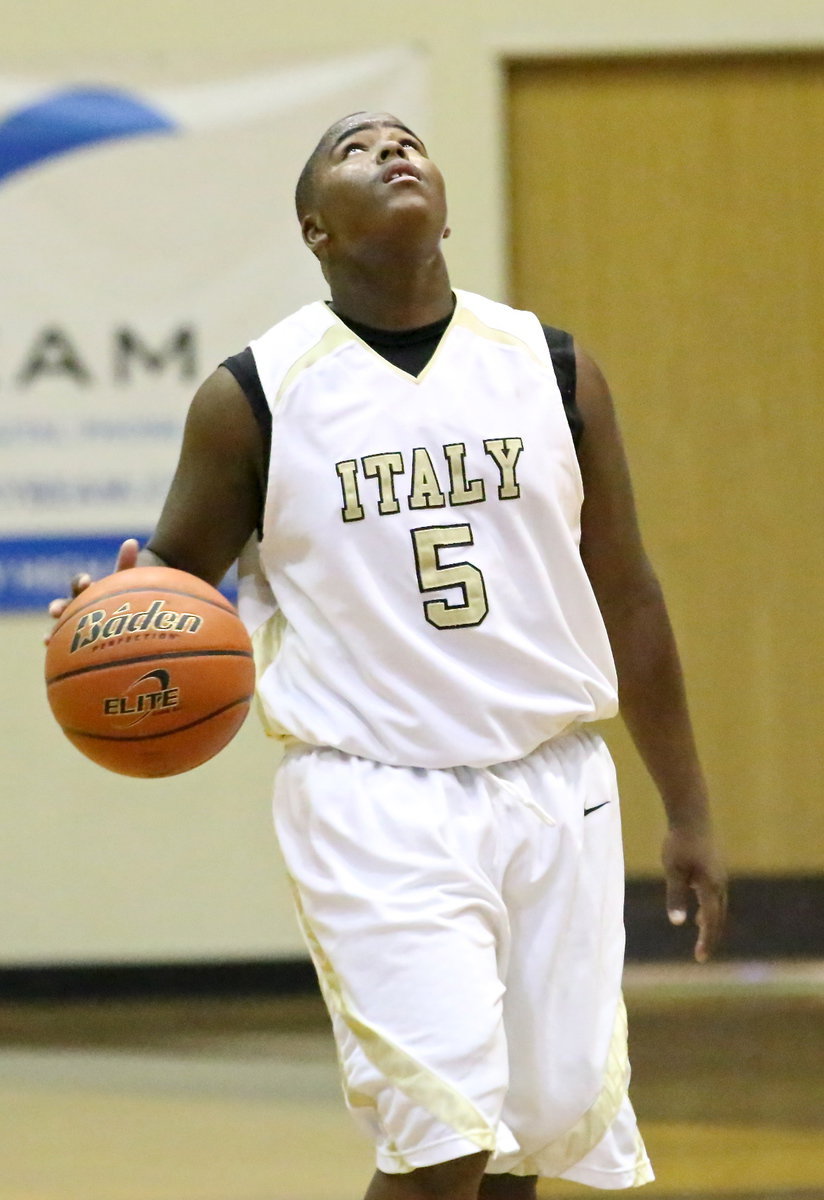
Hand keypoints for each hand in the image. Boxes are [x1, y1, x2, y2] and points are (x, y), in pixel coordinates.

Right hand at [44, 538, 139, 643]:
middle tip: (54, 610)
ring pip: (61, 628)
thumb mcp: (127, 580)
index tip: (87, 582)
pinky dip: (61, 651)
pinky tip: (58, 660)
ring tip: (46, 639)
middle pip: (65, 605)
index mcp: (88, 590)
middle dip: (58, 607)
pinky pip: (68, 648)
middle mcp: (78, 605)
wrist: (133, 608)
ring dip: (52, 632)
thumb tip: (130, 541)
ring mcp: (76, 623)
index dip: (81, 582)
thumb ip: (126, 563)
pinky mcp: (78, 641)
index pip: (79, 584)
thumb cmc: (128, 592)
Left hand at [661, 823, 726, 962]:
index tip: (700, 958)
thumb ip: (676, 896)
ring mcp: (720, 876)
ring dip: (712, 922)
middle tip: (701, 954)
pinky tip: (699, 912)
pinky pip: (716, 896)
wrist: (692, 815)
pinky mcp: (716, 869)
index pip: (711, 921)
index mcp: (711, 887)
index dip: (706, 941)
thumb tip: (677, 923)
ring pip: (719, 906)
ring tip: (702, 935)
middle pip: (719, 917)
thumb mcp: (673, 870)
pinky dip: (710, 909)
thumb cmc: (679, 843)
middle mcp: (720, 884)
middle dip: (711, 936)